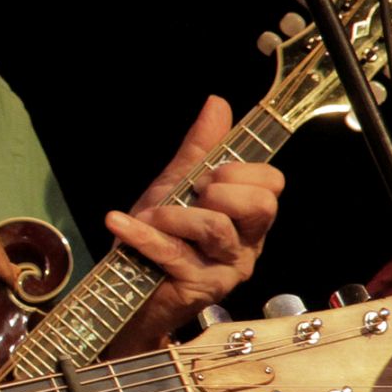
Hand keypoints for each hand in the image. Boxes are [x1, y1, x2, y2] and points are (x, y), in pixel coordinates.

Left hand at [110, 96, 283, 345]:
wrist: (124, 284)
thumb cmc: (155, 235)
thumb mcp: (175, 185)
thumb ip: (199, 149)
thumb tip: (217, 103)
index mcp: (247, 218)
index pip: (272, 183)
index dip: (240, 170)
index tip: (207, 175)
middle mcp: (247, 244)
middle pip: (260, 205)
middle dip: (216, 189)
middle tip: (187, 195)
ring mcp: (227, 269)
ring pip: (215, 228)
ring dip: (172, 215)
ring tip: (150, 216)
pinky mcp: (200, 288)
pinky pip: (174, 252)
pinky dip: (140, 233)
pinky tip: (119, 221)